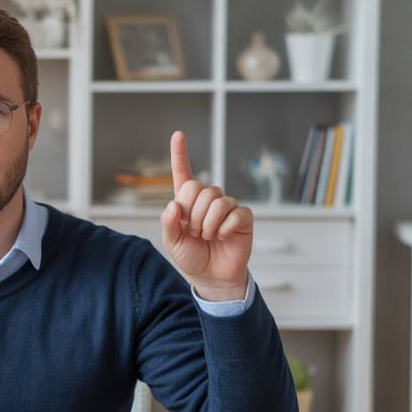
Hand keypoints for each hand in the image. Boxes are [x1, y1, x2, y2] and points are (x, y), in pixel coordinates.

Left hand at [160, 131, 252, 300]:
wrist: (212, 276)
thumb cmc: (192, 257)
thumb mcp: (173, 243)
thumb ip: (169, 224)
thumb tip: (174, 204)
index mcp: (187, 203)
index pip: (182, 174)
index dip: (179, 154)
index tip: (178, 134)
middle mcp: (207, 200)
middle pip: (198, 188)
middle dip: (193, 214)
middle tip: (195, 232)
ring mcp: (226, 207)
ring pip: (216, 200)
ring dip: (208, 224)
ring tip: (208, 237)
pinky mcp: (243, 217)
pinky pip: (234, 213)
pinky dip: (225, 228)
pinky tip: (223, 237)